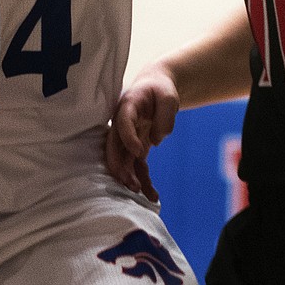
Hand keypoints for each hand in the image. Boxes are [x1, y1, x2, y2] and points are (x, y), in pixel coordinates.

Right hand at [106, 64, 179, 202]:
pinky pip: (136, 166)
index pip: (123, 122)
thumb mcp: (169, 97)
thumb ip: (165, 116)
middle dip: (119, 166)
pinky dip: (143, 180)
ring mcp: (128, 137)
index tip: (139, 152)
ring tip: (140, 192)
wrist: (157, 88)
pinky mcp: (136, 147)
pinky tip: (152, 196)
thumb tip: (156, 140)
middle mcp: (123, 123)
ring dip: (129, 177)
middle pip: (115, 146)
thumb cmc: (161, 90)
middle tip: (130, 182)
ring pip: (124, 160)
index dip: (128, 138)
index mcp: (128, 106)